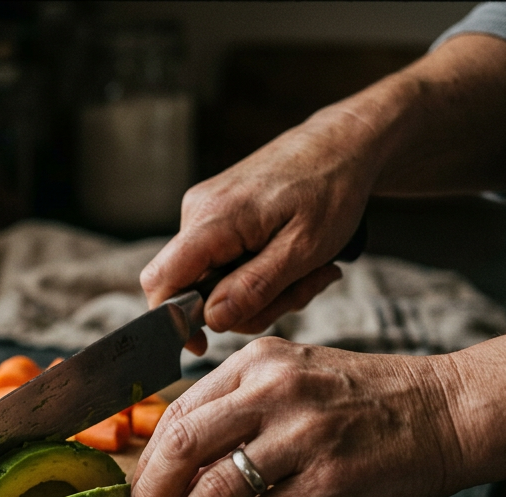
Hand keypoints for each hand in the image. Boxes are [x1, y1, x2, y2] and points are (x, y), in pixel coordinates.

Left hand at [131, 337, 462, 496]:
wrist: (451, 409)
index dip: (149, 459)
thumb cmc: (368, 398)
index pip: (178, 411)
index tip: (140, 491)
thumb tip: (177, 461)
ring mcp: (305, 436)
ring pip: (214, 488)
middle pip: (182, 445)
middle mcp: (277, 391)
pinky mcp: (332, 481)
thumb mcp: (297, 375)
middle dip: (150, 494)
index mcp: (259, 362)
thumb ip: (240, 405)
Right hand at [141, 107, 379, 355]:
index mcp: (213, 218)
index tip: (204, 345)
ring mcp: (205, 210)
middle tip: (301, 292)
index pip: (160, 281)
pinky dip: (257, 272)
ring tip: (309, 271)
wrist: (344, 142)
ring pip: (212, 278)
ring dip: (260, 290)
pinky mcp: (218, 213)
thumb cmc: (333, 189)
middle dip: (243, 306)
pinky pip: (223, 261)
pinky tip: (291, 259)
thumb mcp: (304, 249)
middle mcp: (198, 211)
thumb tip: (211, 320)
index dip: (173, 321)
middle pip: (191, 288)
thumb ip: (255, 287)